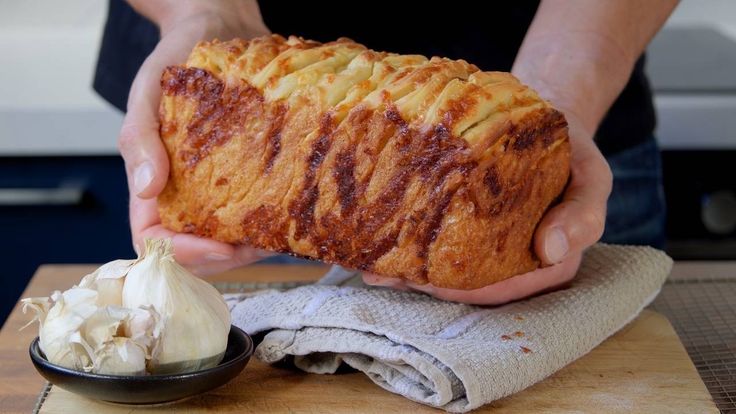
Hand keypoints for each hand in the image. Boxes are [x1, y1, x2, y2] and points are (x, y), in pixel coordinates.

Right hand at [118, 0, 270, 274]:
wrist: (216, 32)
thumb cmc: (174, 63)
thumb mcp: (146, 95)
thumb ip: (139, 140)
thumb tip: (147, 188)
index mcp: (152, 188)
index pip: (155, 241)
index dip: (181, 253)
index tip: (215, 244)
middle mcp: (186, 197)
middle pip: (198, 251)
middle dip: (225, 257)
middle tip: (257, 245)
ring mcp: (220, 191)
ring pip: (232, 239)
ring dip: (254, 245)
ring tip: (279, 233)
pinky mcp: (250, 180)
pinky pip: (259, 214)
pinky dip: (273, 222)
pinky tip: (291, 213)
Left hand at [363, 114, 611, 304]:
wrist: (551, 116)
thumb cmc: (573, 150)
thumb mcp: (593, 176)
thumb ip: (583, 215)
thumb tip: (550, 250)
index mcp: (549, 264)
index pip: (500, 288)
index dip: (461, 290)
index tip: (424, 280)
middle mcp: (516, 263)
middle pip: (465, 286)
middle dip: (423, 284)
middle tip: (383, 273)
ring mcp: (490, 247)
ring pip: (447, 271)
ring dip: (408, 272)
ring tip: (371, 266)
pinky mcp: (470, 229)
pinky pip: (440, 245)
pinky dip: (411, 249)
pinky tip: (380, 247)